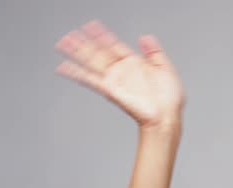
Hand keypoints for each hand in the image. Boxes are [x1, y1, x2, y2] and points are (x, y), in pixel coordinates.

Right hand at [55, 20, 184, 130]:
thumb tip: (145, 37)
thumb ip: (154, 51)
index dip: (102, 35)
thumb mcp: (165, 68)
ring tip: (64, 43)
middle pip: (98, 52)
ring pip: (90, 62)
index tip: (92, 26)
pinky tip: (63, 67)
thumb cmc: (169, 99)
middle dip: (84, 43)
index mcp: (134, 64)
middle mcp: (121, 71)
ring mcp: (114, 80)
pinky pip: (89, 79)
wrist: (166, 116)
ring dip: (76, 52)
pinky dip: (75, 73)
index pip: (114, 45)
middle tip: (70, 34)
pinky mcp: (110, 90)